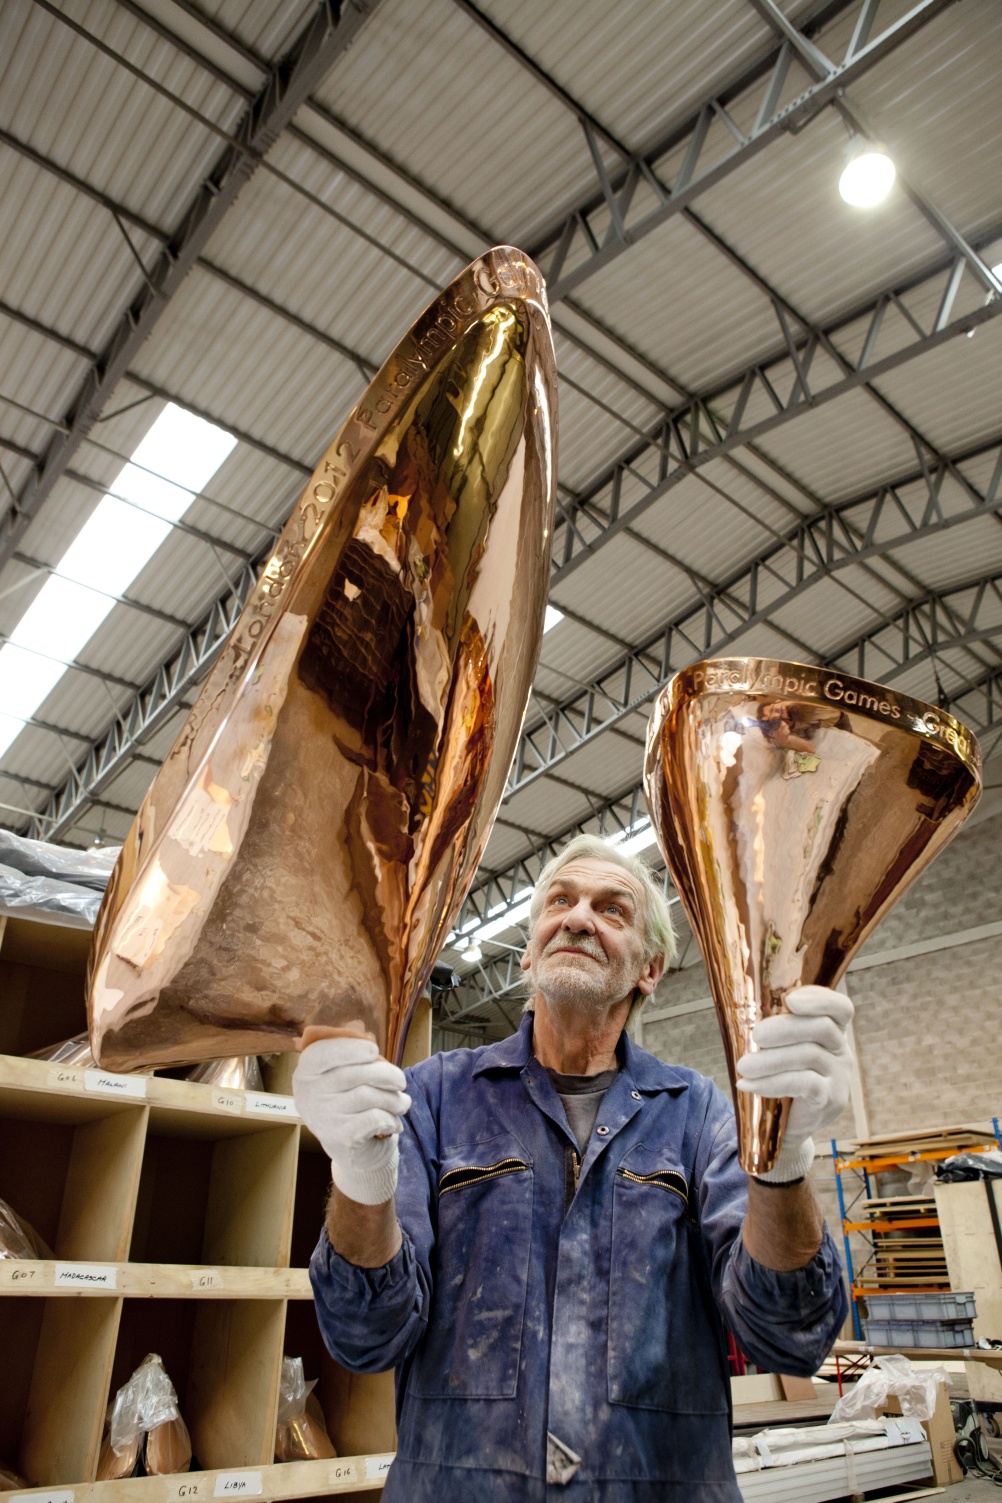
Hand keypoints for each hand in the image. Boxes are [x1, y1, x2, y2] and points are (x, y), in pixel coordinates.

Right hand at [293, 1037, 410, 1204]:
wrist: (352, 1150)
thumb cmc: (351, 1101)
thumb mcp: (345, 1073)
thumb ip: (352, 1054)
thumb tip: (367, 1036)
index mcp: (306, 1072)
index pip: (324, 1052)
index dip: (352, 1048)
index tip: (374, 1051)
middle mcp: (309, 1094)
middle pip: (356, 1073)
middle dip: (388, 1075)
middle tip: (400, 1082)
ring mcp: (322, 1117)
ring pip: (369, 1095)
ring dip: (394, 1100)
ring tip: (401, 1104)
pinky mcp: (338, 1138)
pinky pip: (375, 1118)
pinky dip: (391, 1119)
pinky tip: (394, 1123)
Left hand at [736, 986, 853, 1181]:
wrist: (785, 1126)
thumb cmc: (780, 1077)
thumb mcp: (781, 1050)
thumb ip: (776, 1030)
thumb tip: (744, 1013)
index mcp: (833, 1032)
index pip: (841, 1008)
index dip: (820, 1000)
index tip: (790, 1000)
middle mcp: (842, 1051)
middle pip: (822, 1027)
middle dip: (786, 1028)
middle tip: (756, 1036)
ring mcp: (840, 1077)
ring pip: (809, 1056)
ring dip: (771, 1060)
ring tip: (743, 1066)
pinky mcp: (831, 1100)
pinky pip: (804, 1084)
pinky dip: (772, 1082)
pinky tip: (748, 1085)